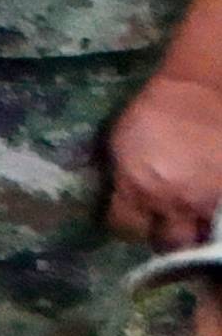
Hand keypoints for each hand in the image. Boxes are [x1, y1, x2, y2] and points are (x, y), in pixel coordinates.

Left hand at [109, 70, 221, 249]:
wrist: (202, 91)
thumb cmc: (154, 110)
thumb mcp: (122, 144)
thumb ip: (124, 179)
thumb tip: (123, 200)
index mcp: (138, 188)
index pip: (125, 228)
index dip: (126, 226)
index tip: (130, 222)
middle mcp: (174, 202)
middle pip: (168, 244)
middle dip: (165, 239)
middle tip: (167, 228)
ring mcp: (210, 201)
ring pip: (202, 240)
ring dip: (196, 235)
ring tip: (193, 226)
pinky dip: (219, 224)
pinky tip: (213, 213)